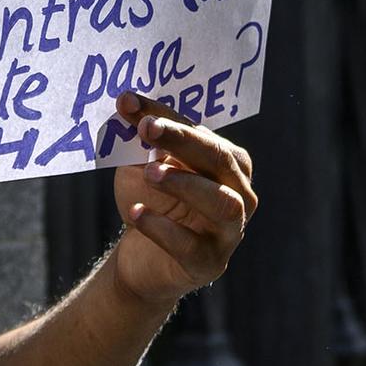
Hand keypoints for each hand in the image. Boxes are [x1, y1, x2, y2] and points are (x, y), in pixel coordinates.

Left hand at [108, 91, 256, 306]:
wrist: (142, 259)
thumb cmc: (151, 202)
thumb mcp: (142, 165)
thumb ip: (142, 138)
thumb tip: (126, 101)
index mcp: (228, 163)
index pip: (199, 131)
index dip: (165, 115)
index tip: (129, 102)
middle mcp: (239, 194)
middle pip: (220, 160)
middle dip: (183, 141)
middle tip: (147, 128)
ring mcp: (230, 232)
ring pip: (223, 203)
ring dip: (185, 183)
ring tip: (149, 174)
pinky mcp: (209, 264)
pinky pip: (191, 245)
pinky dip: (162, 227)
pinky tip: (135, 213)